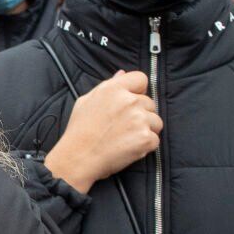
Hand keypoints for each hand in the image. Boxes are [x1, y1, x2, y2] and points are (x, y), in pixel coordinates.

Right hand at [42, 70, 160, 194]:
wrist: (77, 159)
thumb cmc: (78, 131)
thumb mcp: (86, 102)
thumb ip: (108, 86)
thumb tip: (122, 74)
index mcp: (113, 89)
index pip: (141, 79)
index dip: (137, 90)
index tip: (130, 102)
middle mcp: (129, 101)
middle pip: (150, 102)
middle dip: (140, 113)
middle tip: (122, 126)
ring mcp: (139, 120)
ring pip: (156, 121)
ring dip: (145, 130)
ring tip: (125, 138)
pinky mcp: (146, 138)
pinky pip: (155, 139)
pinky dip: (145, 146)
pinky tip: (128, 148)